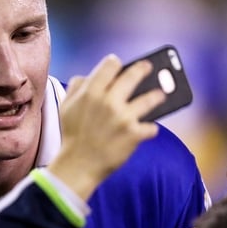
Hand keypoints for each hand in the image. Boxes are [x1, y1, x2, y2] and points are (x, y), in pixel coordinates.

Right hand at [48, 54, 165, 200]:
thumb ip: (76, 86)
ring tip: (161, 95)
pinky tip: (149, 129)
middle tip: (148, 67)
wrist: (78, 164)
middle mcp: (109, 101)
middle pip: (133, 76)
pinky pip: (151, 127)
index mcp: (91, 92)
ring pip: (150, 99)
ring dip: (157, 96)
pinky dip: (150, 129)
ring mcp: (123, 118)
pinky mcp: (134, 135)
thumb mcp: (66, 106)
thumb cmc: (73, 134)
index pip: (110, 65)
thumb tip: (88, 75)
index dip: (115, 63)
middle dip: (143, 68)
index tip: (119, 63)